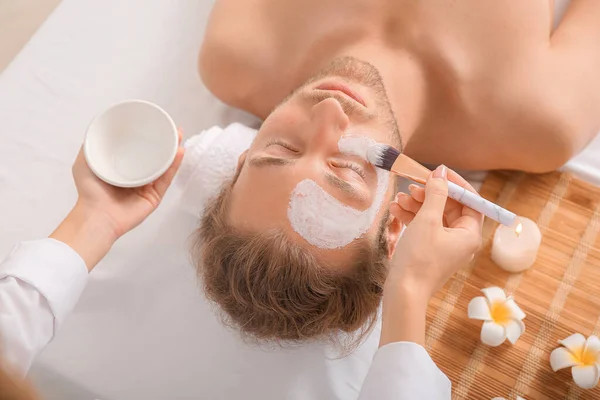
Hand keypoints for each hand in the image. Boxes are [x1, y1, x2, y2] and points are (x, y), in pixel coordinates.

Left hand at [51, 131, 184, 269]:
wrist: (97, 216)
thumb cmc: (89, 192)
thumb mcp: (84, 162)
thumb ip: (90, 147)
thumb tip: (98, 128)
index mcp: (122, 168)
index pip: (137, 150)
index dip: (147, 136)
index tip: (154, 123)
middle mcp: (136, 176)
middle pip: (155, 156)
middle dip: (165, 142)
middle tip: (172, 129)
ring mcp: (147, 187)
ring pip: (163, 166)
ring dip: (173, 151)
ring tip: (179, 137)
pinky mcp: (155, 196)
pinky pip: (166, 179)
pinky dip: (174, 166)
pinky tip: (179, 153)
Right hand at [378, 165, 482, 347]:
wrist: (403, 292)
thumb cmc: (419, 258)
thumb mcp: (427, 220)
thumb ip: (436, 193)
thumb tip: (441, 173)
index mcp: (470, 234)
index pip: (470, 200)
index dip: (454, 184)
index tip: (437, 171)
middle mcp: (462, 240)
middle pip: (449, 207)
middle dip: (429, 195)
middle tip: (412, 186)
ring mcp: (445, 246)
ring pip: (434, 216)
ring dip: (416, 205)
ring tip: (398, 199)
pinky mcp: (430, 251)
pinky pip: (424, 228)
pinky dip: (412, 218)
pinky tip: (396, 210)